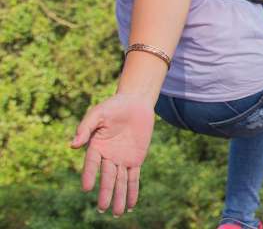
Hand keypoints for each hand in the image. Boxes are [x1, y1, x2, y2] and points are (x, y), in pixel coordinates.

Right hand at [71, 93, 156, 215]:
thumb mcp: (98, 113)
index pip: (92, 164)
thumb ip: (85, 127)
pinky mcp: (135, 159)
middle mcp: (107, 156)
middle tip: (102, 209)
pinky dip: (133, 191)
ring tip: (118, 213)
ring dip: (120, 197)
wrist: (135, 103)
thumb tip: (73, 145)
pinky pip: (134, 177)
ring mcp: (122, 159)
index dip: (89, 175)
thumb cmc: (113, 107)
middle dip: (106, 193)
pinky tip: (131, 205)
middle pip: (107, 177)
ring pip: (121, 181)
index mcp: (95, 146)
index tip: (87, 188)